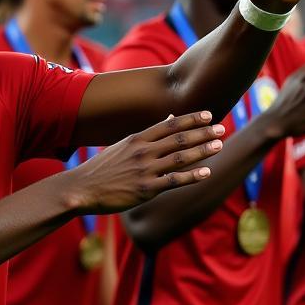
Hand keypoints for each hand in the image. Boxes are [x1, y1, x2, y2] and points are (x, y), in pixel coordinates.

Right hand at [68, 111, 224, 212]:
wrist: (83, 188)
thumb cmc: (103, 168)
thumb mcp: (123, 145)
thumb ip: (148, 134)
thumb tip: (170, 118)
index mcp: (137, 139)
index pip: (170, 124)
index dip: (191, 119)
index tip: (209, 115)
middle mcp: (143, 151)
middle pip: (179, 138)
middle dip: (202, 132)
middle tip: (221, 128)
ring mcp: (145, 170)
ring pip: (180, 157)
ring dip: (202, 150)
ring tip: (219, 145)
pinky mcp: (146, 189)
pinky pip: (174, 180)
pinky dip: (192, 176)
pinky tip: (207, 172)